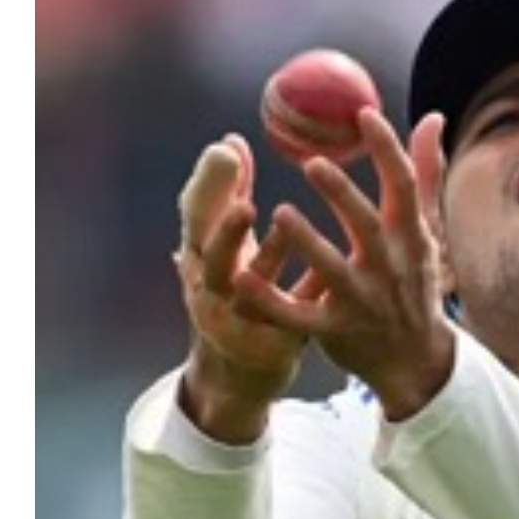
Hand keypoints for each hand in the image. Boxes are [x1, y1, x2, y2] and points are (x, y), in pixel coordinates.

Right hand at [174, 134, 320, 440]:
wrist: (235, 376)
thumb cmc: (233, 296)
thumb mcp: (223, 252)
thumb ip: (228, 199)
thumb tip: (231, 142)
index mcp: (199, 259)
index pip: (195, 215)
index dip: (208, 185)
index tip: (228, 148)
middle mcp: (212, 290)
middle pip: (211, 254)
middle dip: (223, 225)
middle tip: (244, 196)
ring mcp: (240, 321)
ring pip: (250, 290)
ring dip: (265, 256)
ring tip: (283, 223)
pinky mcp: (272, 345)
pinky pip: (293, 317)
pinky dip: (306, 294)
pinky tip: (322, 272)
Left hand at [232, 109, 456, 420]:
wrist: (416, 361)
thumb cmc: (414, 285)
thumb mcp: (425, 235)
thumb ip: (424, 177)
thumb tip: (432, 118)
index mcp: (409, 238)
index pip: (404, 188)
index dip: (387, 150)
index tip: (363, 115)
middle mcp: (388, 267)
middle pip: (367, 226)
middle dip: (343, 196)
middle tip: (313, 163)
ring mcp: (361, 302)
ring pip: (332, 271)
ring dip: (307, 243)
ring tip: (280, 213)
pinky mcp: (334, 330)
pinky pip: (298, 316)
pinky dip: (270, 302)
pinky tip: (242, 280)